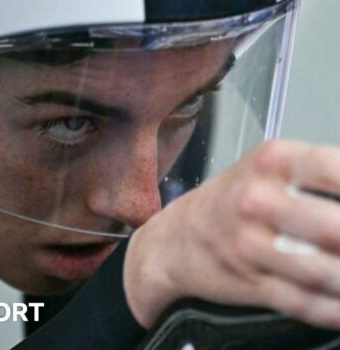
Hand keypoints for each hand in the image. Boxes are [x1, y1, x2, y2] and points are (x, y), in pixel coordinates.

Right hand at [124, 139, 339, 329]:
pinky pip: (308, 303)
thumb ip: (318, 177)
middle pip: (336, 229)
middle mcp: (259, 200)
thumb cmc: (227, 200)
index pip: (337, 170)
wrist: (178, 237)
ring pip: (327, 273)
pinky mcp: (251, 282)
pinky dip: (336, 308)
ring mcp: (252, 245)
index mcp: (270, 162)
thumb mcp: (266, 170)